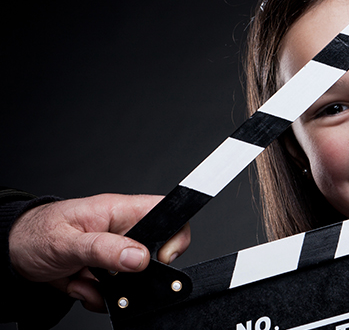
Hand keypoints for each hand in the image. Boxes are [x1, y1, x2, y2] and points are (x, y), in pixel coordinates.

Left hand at [8, 194, 190, 311]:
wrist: (10, 254)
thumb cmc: (34, 234)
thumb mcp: (67, 242)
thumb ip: (105, 249)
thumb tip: (140, 257)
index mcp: (119, 210)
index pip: (165, 212)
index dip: (173, 235)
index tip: (158, 259)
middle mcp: (122, 230)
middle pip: (155, 251)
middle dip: (137, 274)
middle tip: (112, 276)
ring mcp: (115, 251)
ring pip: (135, 277)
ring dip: (112, 289)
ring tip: (85, 280)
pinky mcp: (106, 270)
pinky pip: (117, 291)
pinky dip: (98, 296)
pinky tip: (79, 284)